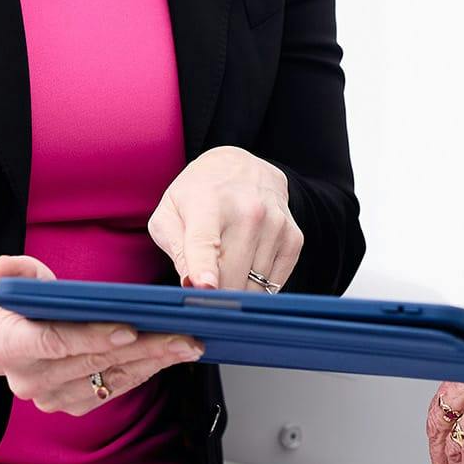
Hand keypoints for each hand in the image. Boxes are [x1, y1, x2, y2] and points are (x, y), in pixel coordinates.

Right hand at [0, 255, 202, 414]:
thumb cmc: (13, 304)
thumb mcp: (10, 279)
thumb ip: (16, 272)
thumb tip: (6, 266)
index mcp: (8, 345)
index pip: (54, 343)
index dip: (93, 337)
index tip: (130, 329)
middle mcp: (28, 379)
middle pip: (93, 362)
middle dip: (143, 347)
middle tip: (182, 334)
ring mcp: (49, 397)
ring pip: (109, 378)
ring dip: (152, 362)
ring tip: (187, 345)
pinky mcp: (69, 405)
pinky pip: (112, 389)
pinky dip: (143, 372)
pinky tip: (168, 356)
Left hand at [147, 146, 302, 291]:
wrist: (241, 166)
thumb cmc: (197, 195)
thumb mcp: (169, 212)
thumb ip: (174, 248)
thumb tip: (191, 284)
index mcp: (208, 204)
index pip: (206, 241)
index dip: (205, 268)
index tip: (204, 287)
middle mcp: (248, 211)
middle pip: (232, 275)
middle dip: (214, 297)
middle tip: (203, 294)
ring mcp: (275, 224)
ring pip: (254, 286)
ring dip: (237, 291)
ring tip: (225, 270)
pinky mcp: (293, 237)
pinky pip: (275, 283)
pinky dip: (258, 286)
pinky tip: (246, 268)